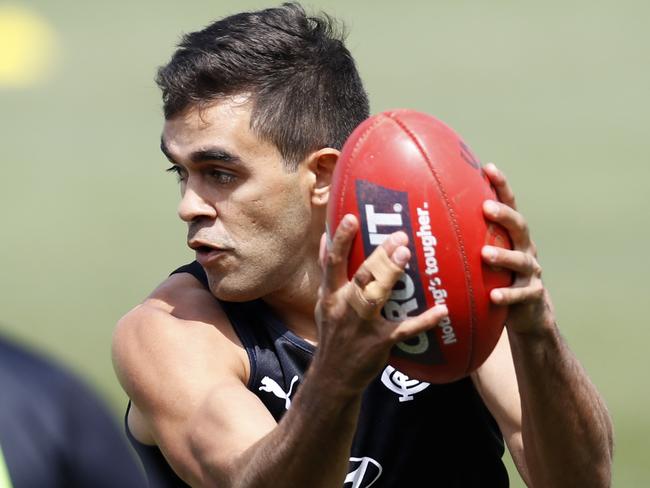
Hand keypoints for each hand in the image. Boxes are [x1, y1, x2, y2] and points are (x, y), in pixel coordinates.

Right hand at [314, 214, 447, 390]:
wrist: (334, 376)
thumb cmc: (333, 332)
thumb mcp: (324, 302)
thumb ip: (327, 272)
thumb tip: (325, 238)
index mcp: (330, 294)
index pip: (333, 263)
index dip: (341, 240)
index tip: (352, 217)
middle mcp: (344, 306)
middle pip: (360, 276)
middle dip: (378, 255)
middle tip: (399, 236)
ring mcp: (362, 325)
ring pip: (376, 296)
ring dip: (391, 275)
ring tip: (407, 254)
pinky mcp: (379, 343)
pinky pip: (404, 330)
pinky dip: (424, 320)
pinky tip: (442, 310)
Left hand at [481, 163, 555, 335]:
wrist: (528, 311)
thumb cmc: (496, 277)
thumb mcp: (484, 254)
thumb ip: (467, 238)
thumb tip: (427, 219)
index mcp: (512, 235)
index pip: (509, 205)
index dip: (502, 186)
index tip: (489, 167)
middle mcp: (525, 248)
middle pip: (519, 226)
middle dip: (504, 215)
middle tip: (486, 208)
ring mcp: (531, 271)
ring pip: (520, 260)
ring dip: (503, 256)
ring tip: (485, 255)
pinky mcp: (532, 295)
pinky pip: (520, 294)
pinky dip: (507, 295)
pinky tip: (493, 296)